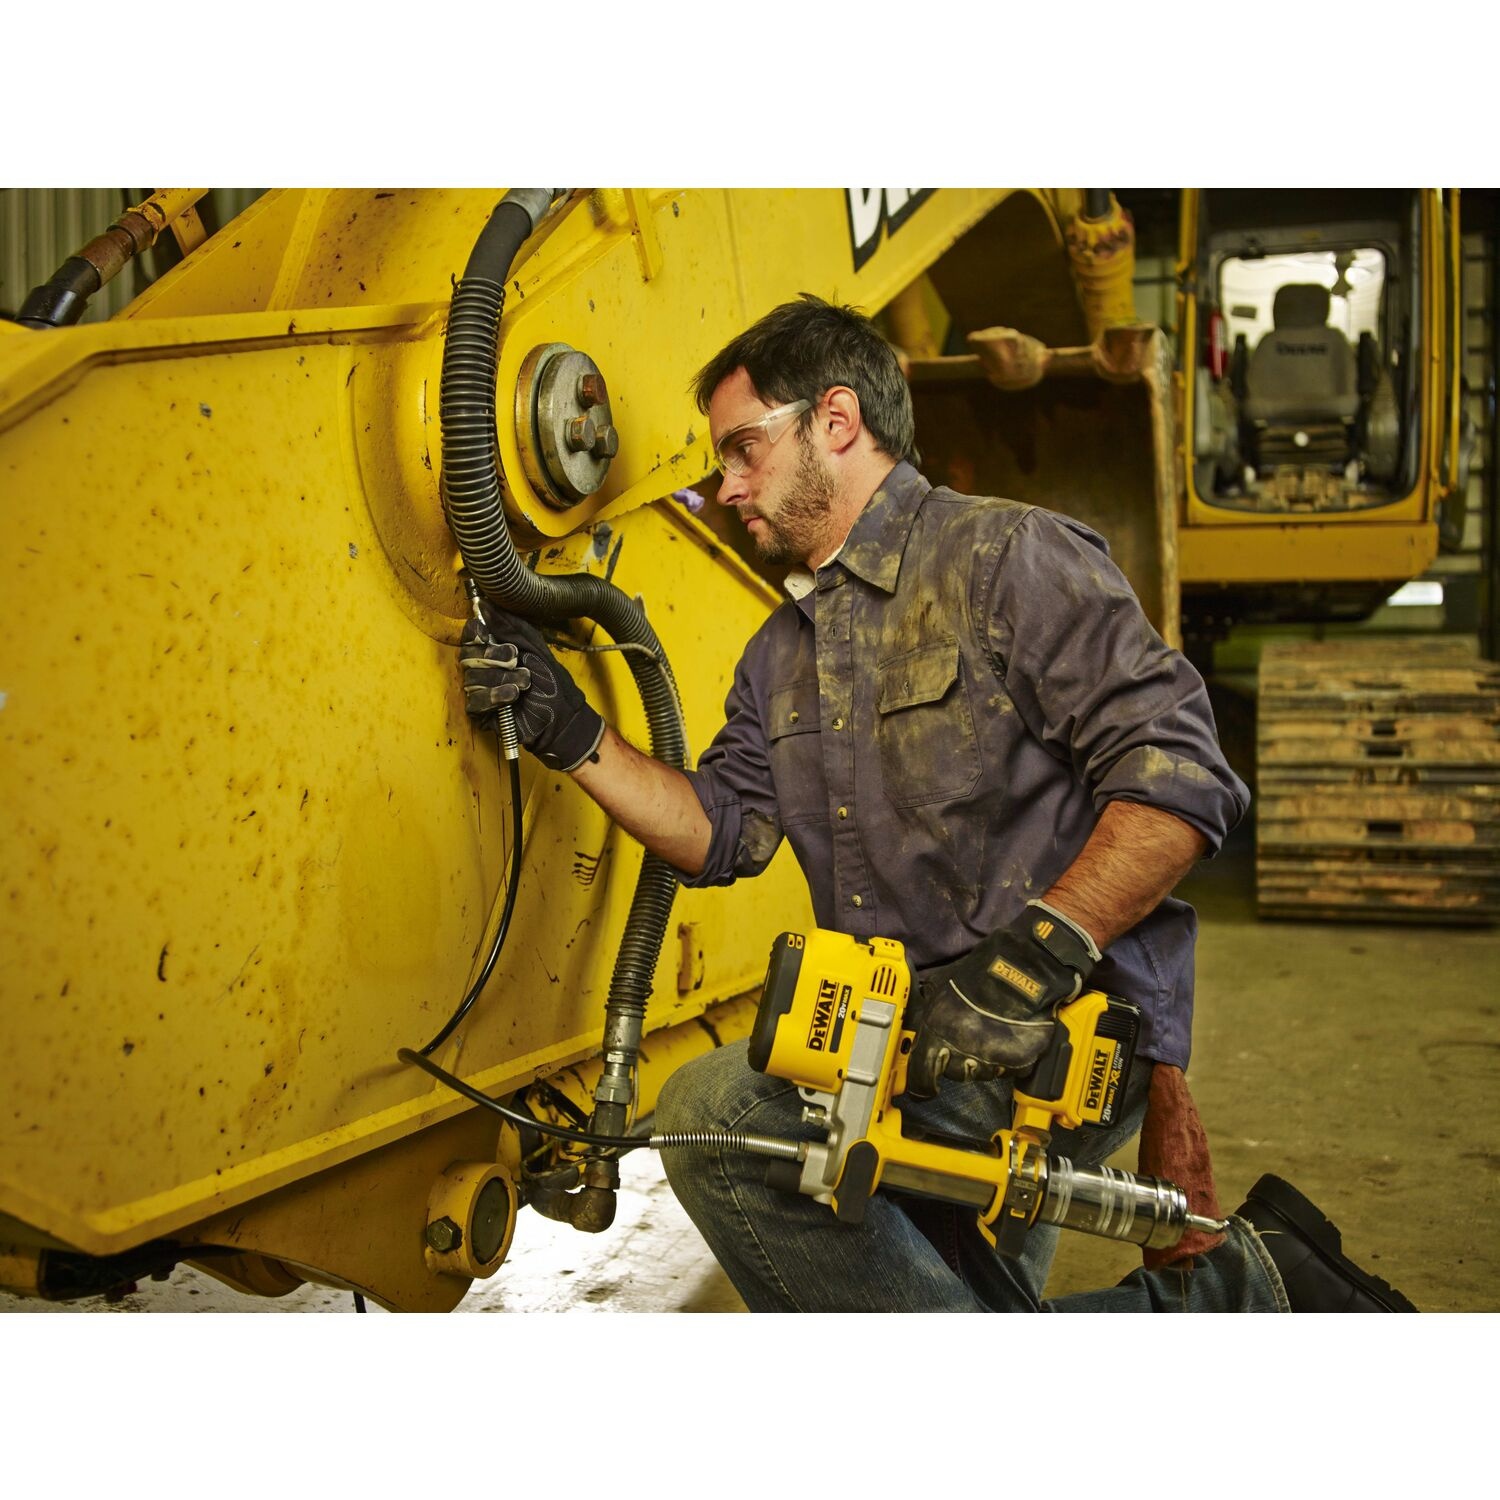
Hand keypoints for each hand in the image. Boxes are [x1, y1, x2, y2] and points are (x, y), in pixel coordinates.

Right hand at [459, 601, 604, 772]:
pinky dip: (494, 696)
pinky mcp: (482, 712)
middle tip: (514, 659)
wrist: (562, 716)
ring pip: (472, 678)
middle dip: (491, 655)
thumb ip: (509, 625)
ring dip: (500, 677)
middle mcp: (484, 668)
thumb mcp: (533, 647)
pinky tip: (512, 696)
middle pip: (468, 655)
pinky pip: (475, 701)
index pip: (471, 636)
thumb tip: (484, 603)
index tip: (487, 634)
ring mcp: (481, 690)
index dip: (476, 633)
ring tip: (524, 682)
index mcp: (494, 649)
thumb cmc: (551, 681)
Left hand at [904, 901, 1100, 1098]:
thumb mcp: (941, 984)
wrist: (1022, 972)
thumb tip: (920, 1015)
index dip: (922, 1083)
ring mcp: (991, 1061)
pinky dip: (1008, 1057)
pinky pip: (1008, 1068)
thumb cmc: (977, 975)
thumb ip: (929, 1007)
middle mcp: (962, 1055)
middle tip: (969, 1037)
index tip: (927, 1084)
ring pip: (983, 1073)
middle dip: (959, 1060)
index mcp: (937, 1037)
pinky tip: (1009, 1036)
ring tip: (992, 1033)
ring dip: (984, 1059)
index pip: (921, 1077)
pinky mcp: (1018, 1064)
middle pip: (956, 1074)